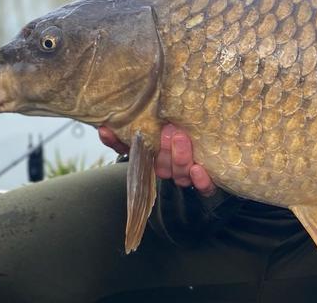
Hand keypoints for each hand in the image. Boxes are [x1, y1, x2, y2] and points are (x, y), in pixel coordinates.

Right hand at [97, 124, 215, 196]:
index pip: (136, 156)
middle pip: (162, 167)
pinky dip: (201, 181)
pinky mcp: (208, 183)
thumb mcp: (156, 130)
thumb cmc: (179, 134)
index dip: (125, 146)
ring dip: (179, 158)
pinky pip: (205, 187)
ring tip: (181, 137)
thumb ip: (126, 134)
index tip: (123, 131)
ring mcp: (189, 176)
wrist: (213, 144)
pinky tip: (198, 169)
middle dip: (163, 151)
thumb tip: (103, 129)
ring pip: (180, 174)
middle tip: (167, 130)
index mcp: (156, 158)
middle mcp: (171, 169)